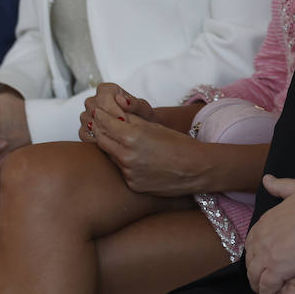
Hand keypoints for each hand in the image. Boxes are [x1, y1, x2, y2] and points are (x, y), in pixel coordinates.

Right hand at [80, 83, 153, 136]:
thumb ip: (135, 103)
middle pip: (93, 107)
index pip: (104, 96)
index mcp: (107, 90)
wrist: (141, 128)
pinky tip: (105, 142)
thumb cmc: (141, 116)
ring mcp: (88, 114)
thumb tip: (122, 100)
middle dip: (107, 120)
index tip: (123, 119)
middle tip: (119, 130)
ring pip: (86, 119)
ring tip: (114, 136)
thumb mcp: (144, 109)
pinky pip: (83, 133)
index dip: (113, 109)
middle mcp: (95, 100)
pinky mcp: (85, 128)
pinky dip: (92, 138)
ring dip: (99, 129)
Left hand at [91, 106, 205, 195]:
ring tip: (119, 139)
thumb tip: (114, 108)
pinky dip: (124, 162)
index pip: (105, 123)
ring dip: (112, 146)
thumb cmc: (178, 144)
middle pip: (102, 140)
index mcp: (132, 136)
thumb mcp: (154, 126)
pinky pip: (122, 170)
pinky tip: (134, 158)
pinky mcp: (133, 184)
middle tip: (101, 123)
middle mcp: (127, 156)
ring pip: (111, 155)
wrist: (196, 169)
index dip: (100, 116)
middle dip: (100, 130)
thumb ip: (131, 118)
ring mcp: (128, 172)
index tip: (98, 111)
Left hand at [244, 175, 294, 293]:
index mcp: (265, 222)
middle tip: (260, 282)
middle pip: (251, 261)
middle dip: (254, 273)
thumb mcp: (294, 188)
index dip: (255, 254)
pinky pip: (266, 288)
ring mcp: (267, 255)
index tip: (260, 261)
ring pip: (255, 277)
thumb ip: (279, 185)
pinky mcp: (277, 270)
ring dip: (258, 288)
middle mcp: (261, 239)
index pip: (252, 242)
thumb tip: (267, 179)